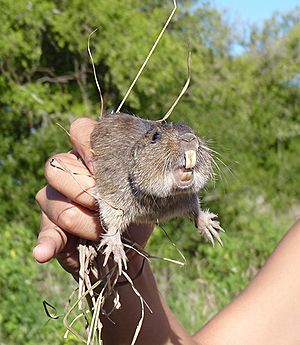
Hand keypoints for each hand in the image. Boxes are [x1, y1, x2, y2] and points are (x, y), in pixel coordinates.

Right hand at [33, 117, 152, 277]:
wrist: (129, 247)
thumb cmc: (137, 213)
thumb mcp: (140, 193)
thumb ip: (131, 180)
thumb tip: (131, 179)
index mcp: (92, 155)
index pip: (79, 130)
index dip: (87, 145)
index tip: (101, 168)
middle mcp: (69, 170)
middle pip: (58, 165)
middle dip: (85, 191)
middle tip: (106, 206)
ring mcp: (55, 198)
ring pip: (53, 199)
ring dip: (83, 221)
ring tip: (101, 231)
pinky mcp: (50, 226)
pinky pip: (44, 232)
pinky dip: (46, 243)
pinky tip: (44, 253)